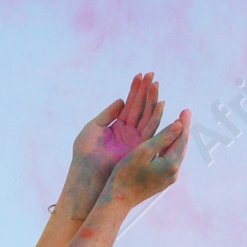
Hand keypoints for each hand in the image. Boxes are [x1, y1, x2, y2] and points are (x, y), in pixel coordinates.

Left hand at [65, 71, 162, 214]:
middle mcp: (128, 133)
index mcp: (117, 127)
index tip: (141, 75)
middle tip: (152, 74)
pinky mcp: (139, 147)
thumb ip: (109, 113)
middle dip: (146, 91)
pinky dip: (156, 116)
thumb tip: (122, 100)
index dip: (135, 90)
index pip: (129, 105)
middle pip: (140, 108)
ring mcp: (135, 140)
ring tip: (156, 84)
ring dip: (152, 99)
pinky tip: (161, 103)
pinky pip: (150, 129)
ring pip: (147, 116)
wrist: (87, 172)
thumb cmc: (85, 152)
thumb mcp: (95, 127)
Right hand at [107, 110, 189, 204]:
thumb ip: (162, 138)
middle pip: (181, 146)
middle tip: (185, 114)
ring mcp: (168, 179)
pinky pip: (170, 161)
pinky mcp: (162, 182)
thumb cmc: (126, 174)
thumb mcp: (143, 151)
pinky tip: (167, 143)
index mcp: (170, 164)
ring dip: (177, 139)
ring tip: (178, 126)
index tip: (186, 110)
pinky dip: (170, 148)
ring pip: (176, 154)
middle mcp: (173, 173)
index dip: (184, 123)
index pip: (181, 139)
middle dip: (183, 130)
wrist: (119, 199)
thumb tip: (179, 125)